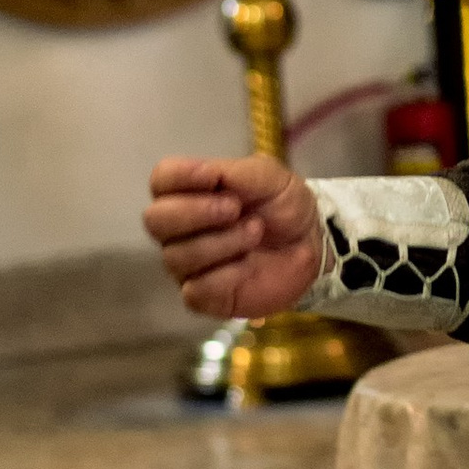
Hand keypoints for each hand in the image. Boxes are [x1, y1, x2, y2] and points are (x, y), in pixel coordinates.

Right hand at [143, 153, 323, 319]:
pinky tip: (248, 266)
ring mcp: (188, 265)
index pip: (161, 180)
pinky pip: (196, 289)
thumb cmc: (284, 206)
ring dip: (222, 242)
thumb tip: (207, 172)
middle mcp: (180, 229)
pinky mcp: (203, 297)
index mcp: (191, 192)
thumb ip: (237, 171)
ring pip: (177, 255)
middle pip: (155, 220)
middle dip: (194, 212)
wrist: (313, 244)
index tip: (213, 176)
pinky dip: (227, 274)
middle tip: (234, 209)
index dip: (180, 176)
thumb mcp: (270, 176)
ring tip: (255, 232)